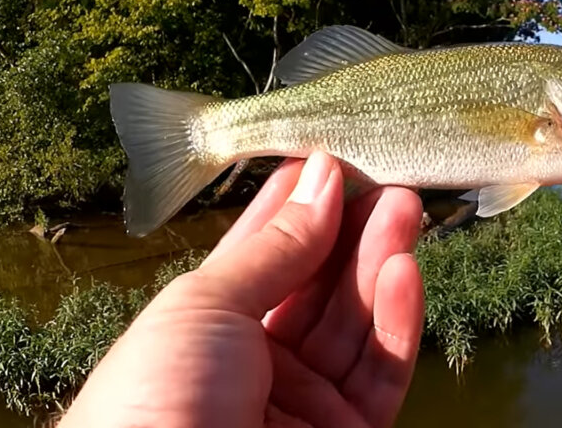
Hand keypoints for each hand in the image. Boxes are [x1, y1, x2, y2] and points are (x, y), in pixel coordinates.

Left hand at [59, 152, 424, 427]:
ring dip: (382, 262)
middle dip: (353, 229)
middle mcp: (260, 362)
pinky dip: (396, 321)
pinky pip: (380, 372)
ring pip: (356, 323)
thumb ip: (276, 247)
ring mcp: (306, 401)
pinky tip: (404, 269)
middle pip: (320, 285)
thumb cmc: (155, 395)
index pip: (267, 254)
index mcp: (211, 328)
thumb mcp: (205, 305)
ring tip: (406, 205)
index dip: (299, 206)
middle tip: (387, 177)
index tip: (332, 159)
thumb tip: (321, 178)